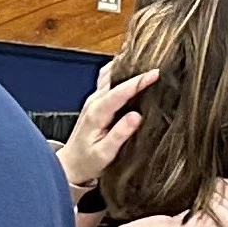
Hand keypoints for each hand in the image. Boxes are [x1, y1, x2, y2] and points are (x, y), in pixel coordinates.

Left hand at [56, 65, 158, 191]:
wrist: (70, 165)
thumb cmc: (87, 162)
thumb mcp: (105, 153)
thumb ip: (119, 134)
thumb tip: (136, 116)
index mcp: (97, 113)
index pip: (119, 92)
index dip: (138, 82)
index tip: (156, 73)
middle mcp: (94, 102)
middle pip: (114, 78)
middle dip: (135, 69)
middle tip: (157, 61)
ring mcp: (94, 100)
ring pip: (110, 75)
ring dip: (127, 68)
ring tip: (147, 61)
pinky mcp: (96, 102)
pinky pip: (108, 80)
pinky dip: (120, 73)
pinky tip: (132, 71)